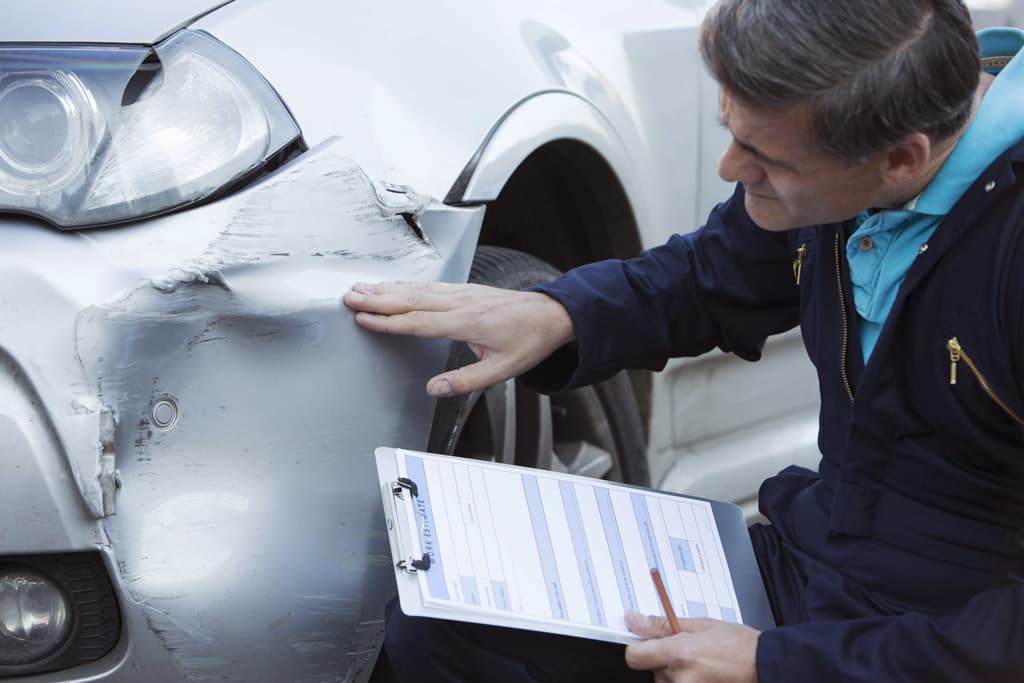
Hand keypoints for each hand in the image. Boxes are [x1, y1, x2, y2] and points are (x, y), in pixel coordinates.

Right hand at [342, 280, 574, 396]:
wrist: (551, 314)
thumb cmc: (528, 341)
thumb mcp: (501, 370)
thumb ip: (465, 381)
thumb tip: (433, 389)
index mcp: (466, 322)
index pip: (418, 322)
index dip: (388, 321)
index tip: (364, 319)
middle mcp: (460, 303)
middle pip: (410, 299)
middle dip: (377, 299)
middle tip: (349, 298)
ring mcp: (461, 293)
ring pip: (416, 289)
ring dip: (386, 288)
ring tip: (360, 288)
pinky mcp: (464, 289)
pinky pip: (428, 285)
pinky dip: (405, 284)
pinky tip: (391, 285)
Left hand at [624, 612, 759, 682]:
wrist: (765, 667)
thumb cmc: (739, 646)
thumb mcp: (700, 625)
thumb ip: (662, 624)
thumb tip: (635, 620)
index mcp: (680, 654)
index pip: (634, 656)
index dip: (638, 648)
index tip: (645, 642)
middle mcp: (681, 679)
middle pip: (652, 669)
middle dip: (664, 658)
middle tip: (688, 651)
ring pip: (665, 681)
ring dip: (675, 672)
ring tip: (700, 663)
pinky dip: (684, 681)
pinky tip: (703, 674)